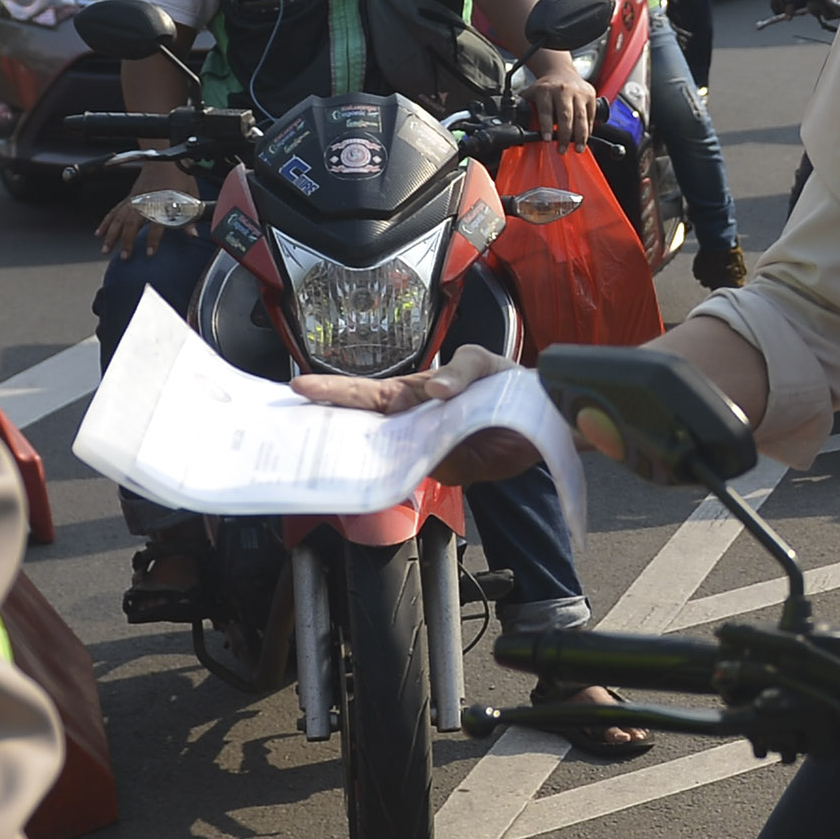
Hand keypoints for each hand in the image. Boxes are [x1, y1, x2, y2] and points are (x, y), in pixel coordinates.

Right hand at [96, 165, 195, 259]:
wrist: (164, 158)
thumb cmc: (178, 176)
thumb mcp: (191, 194)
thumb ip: (191, 216)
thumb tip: (193, 234)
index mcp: (161, 201)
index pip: (157, 223)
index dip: (153, 239)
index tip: (149, 253)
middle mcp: (145, 200)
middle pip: (132, 222)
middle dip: (127, 240)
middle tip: (125, 256)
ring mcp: (134, 198)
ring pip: (119, 217)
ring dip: (112, 234)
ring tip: (106, 250)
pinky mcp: (128, 197)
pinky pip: (114, 210)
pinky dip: (106, 222)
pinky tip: (99, 233)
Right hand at [290, 356, 543, 485]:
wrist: (546, 418)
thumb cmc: (506, 384)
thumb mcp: (482, 362)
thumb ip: (460, 370)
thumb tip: (435, 391)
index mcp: (414, 394)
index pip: (368, 394)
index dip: (336, 392)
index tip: (301, 386)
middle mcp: (413, 424)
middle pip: (367, 427)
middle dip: (332, 425)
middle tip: (293, 424)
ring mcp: (428, 449)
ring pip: (388, 455)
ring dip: (360, 455)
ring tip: (322, 454)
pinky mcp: (449, 471)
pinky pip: (421, 474)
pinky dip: (401, 474)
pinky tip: (379, 475)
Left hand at [517, 59, 598, 144]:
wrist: (561, 71)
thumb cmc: (546, 87)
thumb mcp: (532, 93)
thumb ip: (524, 108)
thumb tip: (515, 126)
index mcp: (545, 90)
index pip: (546, 111)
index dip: (547, 126)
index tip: (547, 140)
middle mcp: (562, 89)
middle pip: (565, 116)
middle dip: (564, 136)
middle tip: (561, 150)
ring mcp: (578, 92)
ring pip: (581, 117)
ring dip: (580, 136)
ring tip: (577, 148)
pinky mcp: (590, 95)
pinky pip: (590, 116)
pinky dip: (588, 129)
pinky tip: (584, 138)